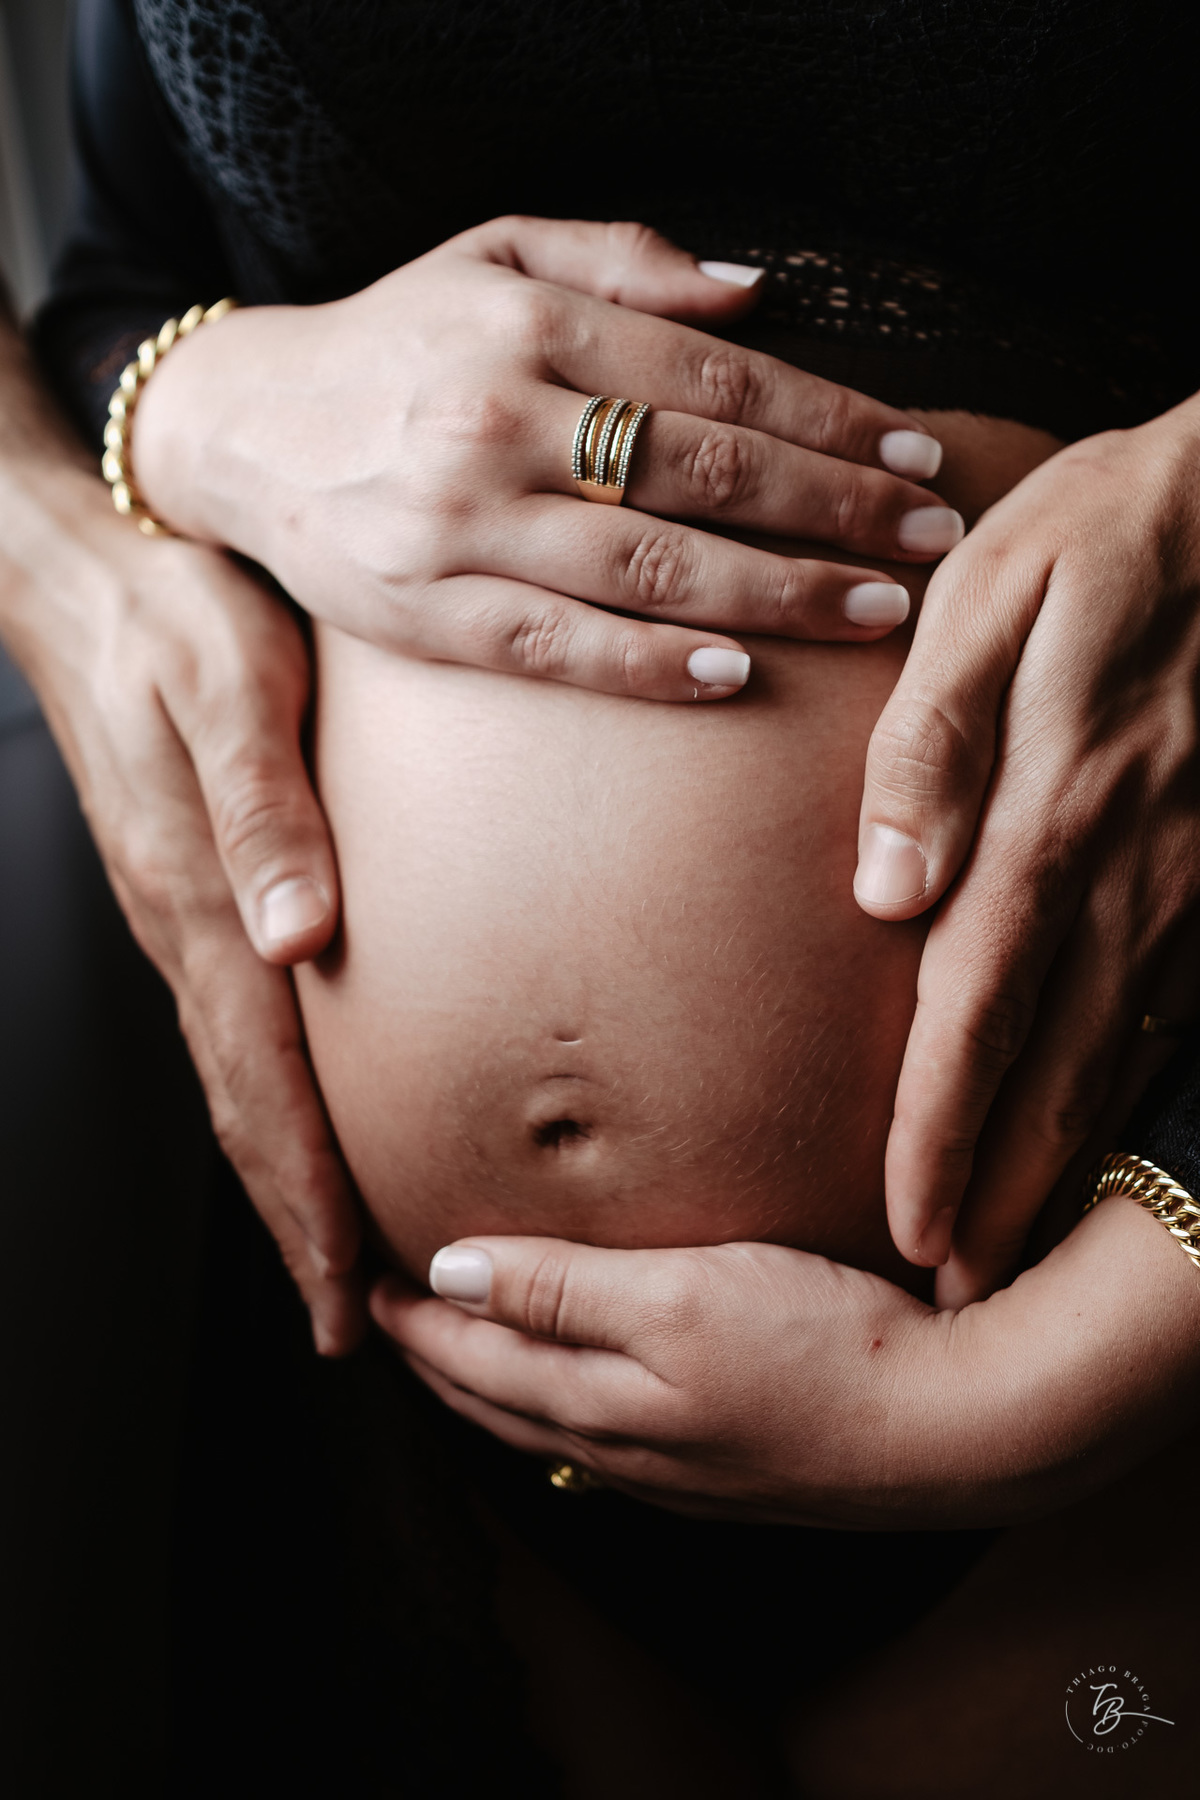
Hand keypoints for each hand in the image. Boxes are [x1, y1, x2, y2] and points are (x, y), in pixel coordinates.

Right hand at [4, 458, 362, 1351]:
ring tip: (332, 1252)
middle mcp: (186, 928)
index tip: (345, 1290)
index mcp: (202, 899)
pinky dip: (268, 1099)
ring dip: (283, 1173)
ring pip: (233, 1078)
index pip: (263, 1080)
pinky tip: (300, 1117)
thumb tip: (299, 940)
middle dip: (295, 1220)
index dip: (306, 1193)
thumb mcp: (233, 685)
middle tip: (345, 1323)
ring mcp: (179, 917)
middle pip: (243, 1108)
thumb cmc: (175, 615)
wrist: (88, 574)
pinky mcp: (189, 890)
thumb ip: (267, 808)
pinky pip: (232, 1026)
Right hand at [133, 215, 960, 701]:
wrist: (245, 430)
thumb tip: (759, 289)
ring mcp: (458, 525)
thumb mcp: (492, 256)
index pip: (713, 375)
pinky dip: (649, 666)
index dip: (829, 420)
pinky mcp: (426, 615)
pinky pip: (558, 647)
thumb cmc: (396, 345)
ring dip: (776, 594)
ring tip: (875, 613)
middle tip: (929, 541)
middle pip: (702, 471)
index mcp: (525, 319)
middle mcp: (496, 418)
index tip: (915, 458)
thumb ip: (623, 260)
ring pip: (647, 566)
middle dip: (833, 510)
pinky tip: (735, 678)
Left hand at [374, 1234, 934, 1525]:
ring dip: (495, 1389)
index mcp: (604, 1402)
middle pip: (501, 1404)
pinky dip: (562, 1408)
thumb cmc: (823, 1345)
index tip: (367, 1280)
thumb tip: (448, 1272)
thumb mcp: (680, 1294)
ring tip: (466, 1354)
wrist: (958, 1428)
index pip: (474, 1360)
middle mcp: (630, 1447)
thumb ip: (562, 1286)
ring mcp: (683, 1466)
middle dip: (437, 1361)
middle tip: (392, 1318)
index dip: (414, 1321)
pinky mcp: (733, 1465)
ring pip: (553, 1428)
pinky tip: (587, 1390)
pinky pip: (610, 1439)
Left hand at [853, 399, 1199, 1300]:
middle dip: (1002, 1188)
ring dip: (1064, 1164)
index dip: (942, 1125)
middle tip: (953, 1295)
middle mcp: (1129, 871)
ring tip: (1012, 1254)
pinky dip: (1127, 1094)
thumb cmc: (1101, 533)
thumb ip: (932, 742)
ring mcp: (1190, 881)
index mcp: (1051, 807)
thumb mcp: (994, 595)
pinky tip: (1097, 1148)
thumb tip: (884, 889)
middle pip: (1054, 1063)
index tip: (910, 1224)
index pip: (977, 1001)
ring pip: (1119, 1055)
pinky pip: (1170, 1010)